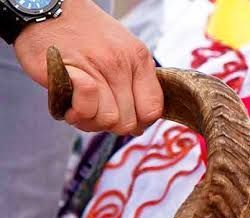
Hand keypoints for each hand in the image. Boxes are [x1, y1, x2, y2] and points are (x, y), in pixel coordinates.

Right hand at [14, 0, 162, 134]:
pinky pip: (85, 108)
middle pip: (128, 122)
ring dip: (89, 120)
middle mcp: (122, 63)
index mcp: (139, 59)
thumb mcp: (121, 50)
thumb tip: (138, 127)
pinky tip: (69, 102)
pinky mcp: (72, 72)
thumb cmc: (83, 34)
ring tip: (78, 106)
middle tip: (93, 111)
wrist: (48, 8)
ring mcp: (98, 67)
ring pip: (107, 120)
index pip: (153, 110)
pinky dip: (76, 111)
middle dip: (109, 125)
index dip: (138, 122)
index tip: (122, 116)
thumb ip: (134, 85)